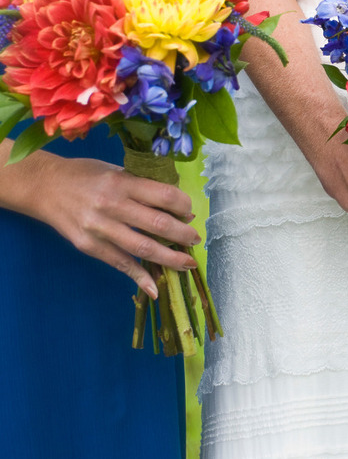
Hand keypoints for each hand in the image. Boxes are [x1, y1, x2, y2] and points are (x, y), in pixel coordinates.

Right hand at [28, 157, 199, 298]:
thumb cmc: (85, 175)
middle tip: (195, 239)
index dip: (184, 206)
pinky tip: (155, 288)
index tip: (190, 212)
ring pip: (143, 248)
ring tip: (187, 263)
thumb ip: (142, 186)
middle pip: (158, 224)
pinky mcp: (88, 246)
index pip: (164, 196)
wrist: (42, 186)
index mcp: (122, 182)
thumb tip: (175, 206)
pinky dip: (139, 277)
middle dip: (183, 235)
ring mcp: (99, 228)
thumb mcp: (115, 170)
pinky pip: (120, 263)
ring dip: (170, 259)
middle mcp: (112, 206)